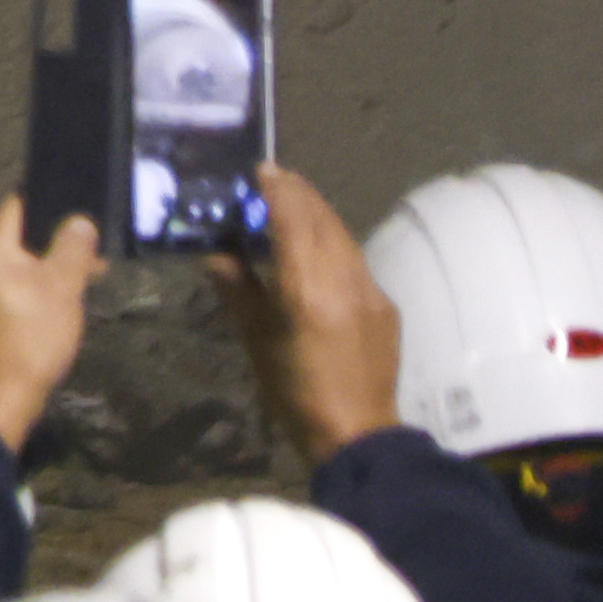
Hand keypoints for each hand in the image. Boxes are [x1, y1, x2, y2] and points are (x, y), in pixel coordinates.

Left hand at [0, 195, 100, 449]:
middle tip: (91, 259)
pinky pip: (0, 286)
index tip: (79, 210)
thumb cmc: (31, 338)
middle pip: (15, 238)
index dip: (50, 203)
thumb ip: (72, 248)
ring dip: (42, 269)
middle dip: (52, 245)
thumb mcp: (63, 288)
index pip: (17, 205)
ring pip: (9, 264)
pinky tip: (52, 304)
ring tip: (78, 283)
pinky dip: (25, 288)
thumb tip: (78, 220)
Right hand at [207, 161, 399, 460]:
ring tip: (294, 202)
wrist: (358, 432)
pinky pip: (356, 260)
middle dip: (299, 193)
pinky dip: (334, 241)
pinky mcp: (384, 305)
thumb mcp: (258, 342)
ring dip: (318, 212)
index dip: (278, 190)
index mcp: (308, 290)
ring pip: (343, 235)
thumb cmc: (296, 393)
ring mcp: (370, 291)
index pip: (294, 221)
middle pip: (323, 219)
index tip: (261, 169)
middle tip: (274, 177)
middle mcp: (345, 280)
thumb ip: (240, 292)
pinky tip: (320, 247)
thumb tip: (218, 254)